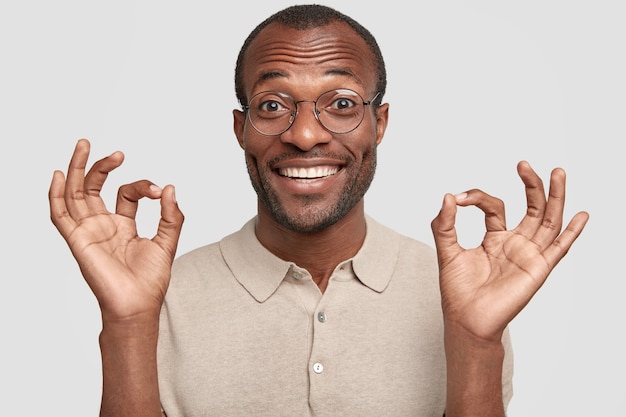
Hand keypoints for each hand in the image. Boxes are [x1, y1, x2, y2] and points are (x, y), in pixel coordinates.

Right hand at [49, 139, 183, 323]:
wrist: (138, 305)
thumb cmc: (150, 280)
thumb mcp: (167, 241)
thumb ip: (171, 215)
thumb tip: (169, 188)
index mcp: (123, 225)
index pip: (126, 193)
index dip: (142, 185)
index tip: (158, 191)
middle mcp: (103, 226)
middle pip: (93, 187)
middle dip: (101, 166)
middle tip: (117, 153)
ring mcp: (88, 231)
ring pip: (74, 194)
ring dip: (76, 169)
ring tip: (84, 145)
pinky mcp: (78, 240)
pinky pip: (60, 215)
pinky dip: (56, 194)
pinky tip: (59, 175)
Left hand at [431, 161, 588, 341]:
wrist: (466, 320)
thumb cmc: (458, 291)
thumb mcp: (447, 251)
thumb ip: (444, 224)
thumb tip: (448, 196)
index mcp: (495, 238)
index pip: (494, 207)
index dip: (478, 197)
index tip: (459, 198)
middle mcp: (515, 244)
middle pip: (531, 208)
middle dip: (531, 185)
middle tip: (523, 164)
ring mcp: (528, 255)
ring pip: (548, 221)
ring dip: (555, 197)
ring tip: (558, 172)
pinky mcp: (537, 268)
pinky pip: (559, 248)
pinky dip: (571, 232)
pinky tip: (581, 215)